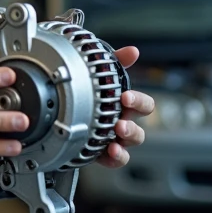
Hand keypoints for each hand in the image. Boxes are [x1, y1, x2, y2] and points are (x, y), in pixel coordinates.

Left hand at [96, 46, 153, 168]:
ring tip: (115, 139)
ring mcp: (116, 140)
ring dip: (125, 142)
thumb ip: (117, 62)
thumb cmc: (91, 92)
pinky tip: (109, 152)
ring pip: (130, 145)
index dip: (138, 102)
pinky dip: (116, 158)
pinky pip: (117, 160)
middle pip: (139, 129)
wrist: (67, 113)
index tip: (125, 97)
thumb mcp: (101, 73)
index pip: (144, 105)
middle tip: (120, 123)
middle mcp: (124, 124)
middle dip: (132, 127)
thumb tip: (132, 52)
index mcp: (126, 107)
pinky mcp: (104, 153)